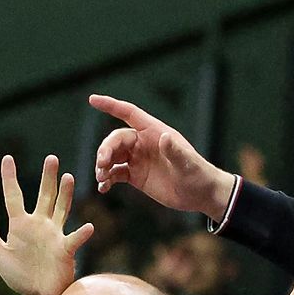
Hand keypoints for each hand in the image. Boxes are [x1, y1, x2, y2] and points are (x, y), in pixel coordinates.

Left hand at [0, 154, 94, 294]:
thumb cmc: (19, 275)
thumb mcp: (0, 253)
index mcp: (20, 224)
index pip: (13, 196)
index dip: (10, 178)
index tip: (8, 158)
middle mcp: (39, 225)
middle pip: (45, 196)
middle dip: (48, 178)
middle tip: (51, 158)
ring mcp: (54, 235)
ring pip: (61, 209)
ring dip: (65, 194)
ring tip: (68, 177)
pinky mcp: (65, 250)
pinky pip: (74, 240)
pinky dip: (81, 234)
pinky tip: (88, 227)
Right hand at [87, 94, 234, 220]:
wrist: (200, 195)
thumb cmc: (197, 174)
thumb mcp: (187, 163)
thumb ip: (174, 151)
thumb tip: (165, 137)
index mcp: (154, 132)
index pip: (129, 113)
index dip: (110, 105)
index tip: (92, 100)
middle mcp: (143, 143)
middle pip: (116, 139)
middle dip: (105, 150)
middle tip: (101, 165)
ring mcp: (138, 159)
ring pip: (112, 156)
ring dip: (103, 165)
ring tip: (101, 179)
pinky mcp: (136, 176)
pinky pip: (115, 173)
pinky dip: (106, 179)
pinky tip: (103, 188)